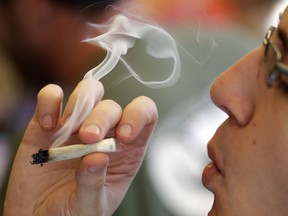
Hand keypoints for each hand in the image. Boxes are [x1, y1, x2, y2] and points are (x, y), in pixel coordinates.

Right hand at [4, 80, 157, 215]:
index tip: (124, 135)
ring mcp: (75, 125)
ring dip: (80, 105)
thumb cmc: (71, 213)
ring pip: (88, 91)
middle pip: (112, 106)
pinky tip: (47, 124)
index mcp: (124, 151)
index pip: (145, 115)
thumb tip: (96, 156)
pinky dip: (50, 101)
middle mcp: (103, 133)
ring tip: (67, 130)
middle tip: (87, 138)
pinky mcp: (47, 123)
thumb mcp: (90, 207)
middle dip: (102, 117)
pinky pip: (52, 95)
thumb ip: (94, 184)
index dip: (139, 115)